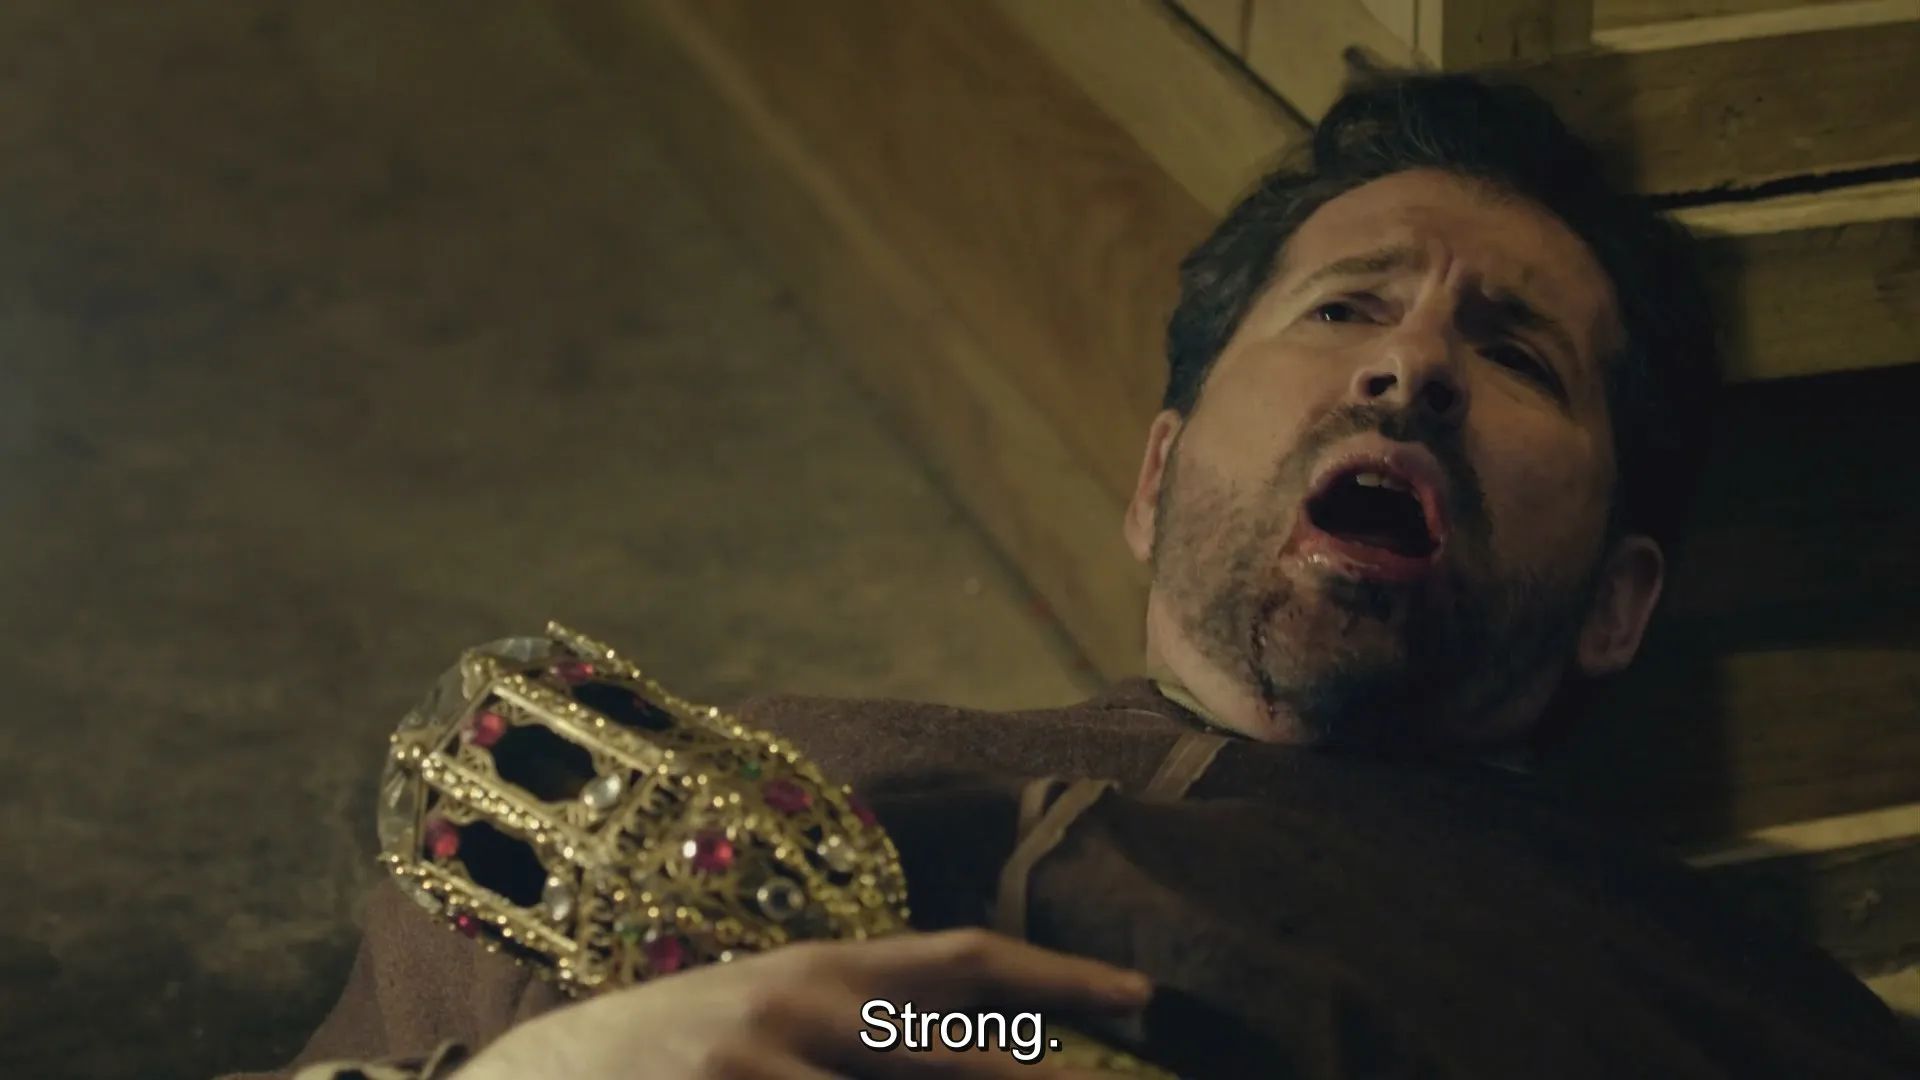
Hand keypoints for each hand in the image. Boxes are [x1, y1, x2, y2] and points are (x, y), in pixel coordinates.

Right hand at [455, 928, 1151, 1078]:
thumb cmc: (671, 1049)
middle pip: (959, 1049)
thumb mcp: (772, 1008)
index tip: (1145, 992)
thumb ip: (867, 1020)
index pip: (968, 957)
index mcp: (824, 965)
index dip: (1063, 972)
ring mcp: (759, 1063)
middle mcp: (802, 1004)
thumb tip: (993, 1042)